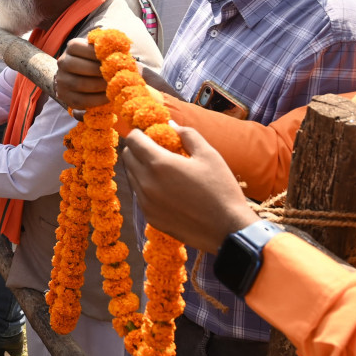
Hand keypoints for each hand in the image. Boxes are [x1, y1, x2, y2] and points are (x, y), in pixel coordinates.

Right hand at [54, 37, 109, 109]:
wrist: (80, 77)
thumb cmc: (97, 61)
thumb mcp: (100, 51)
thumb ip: (109, 48)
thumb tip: (123, 44)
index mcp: (72, 47)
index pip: (78, 47)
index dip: (95, 53)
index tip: (111, 58)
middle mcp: (63, 62)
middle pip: (78, 66)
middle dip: (99, 72)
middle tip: (114, 76)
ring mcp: (62, 80)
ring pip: (79, 84)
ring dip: (99, 86)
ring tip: (113, 87)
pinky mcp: (65, 96)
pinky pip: (80, 100)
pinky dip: (97, 100)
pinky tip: (108, 97)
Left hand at [121, 124, 258, 253]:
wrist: (227, 230)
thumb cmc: (221, 189)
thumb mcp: (209, 155)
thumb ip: (187, 135)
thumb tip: (170, 125)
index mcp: (159, 164)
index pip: (133, 140)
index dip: (140, 132)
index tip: (151, 133)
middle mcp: (146, 183)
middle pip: (127, 156)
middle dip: (138, 148)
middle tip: (157, 149)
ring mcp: (145, 202)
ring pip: (132, 176)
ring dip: (141, 167)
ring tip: (164, 170)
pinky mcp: (150, 217)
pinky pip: (139, 195)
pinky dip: (146, 186)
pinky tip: (167, 188)